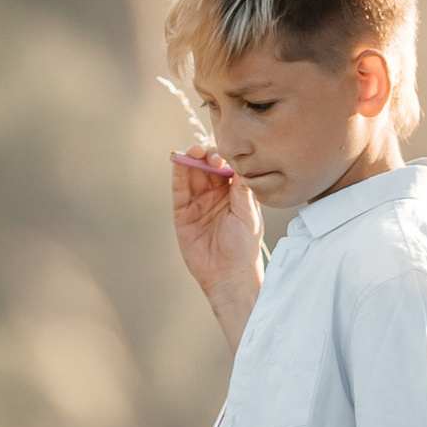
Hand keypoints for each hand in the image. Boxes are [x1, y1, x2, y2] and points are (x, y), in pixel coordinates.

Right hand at [171, 150, 262, 353]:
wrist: (228, 275)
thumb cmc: (244, 247)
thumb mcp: (248, 215)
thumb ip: (242, 190)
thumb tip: (240, 164)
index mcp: (234, 192)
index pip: (226, 166)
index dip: (223, 157)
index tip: (224, 156)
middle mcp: (215, 194)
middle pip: (207, 166)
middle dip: (206, 155)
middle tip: (207, 153)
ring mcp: (198, 202)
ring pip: (191, 174)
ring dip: (191, 159)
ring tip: (192, 152)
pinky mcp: (183, 212)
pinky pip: (179, 189)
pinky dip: (178, 173)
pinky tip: (179, 161)